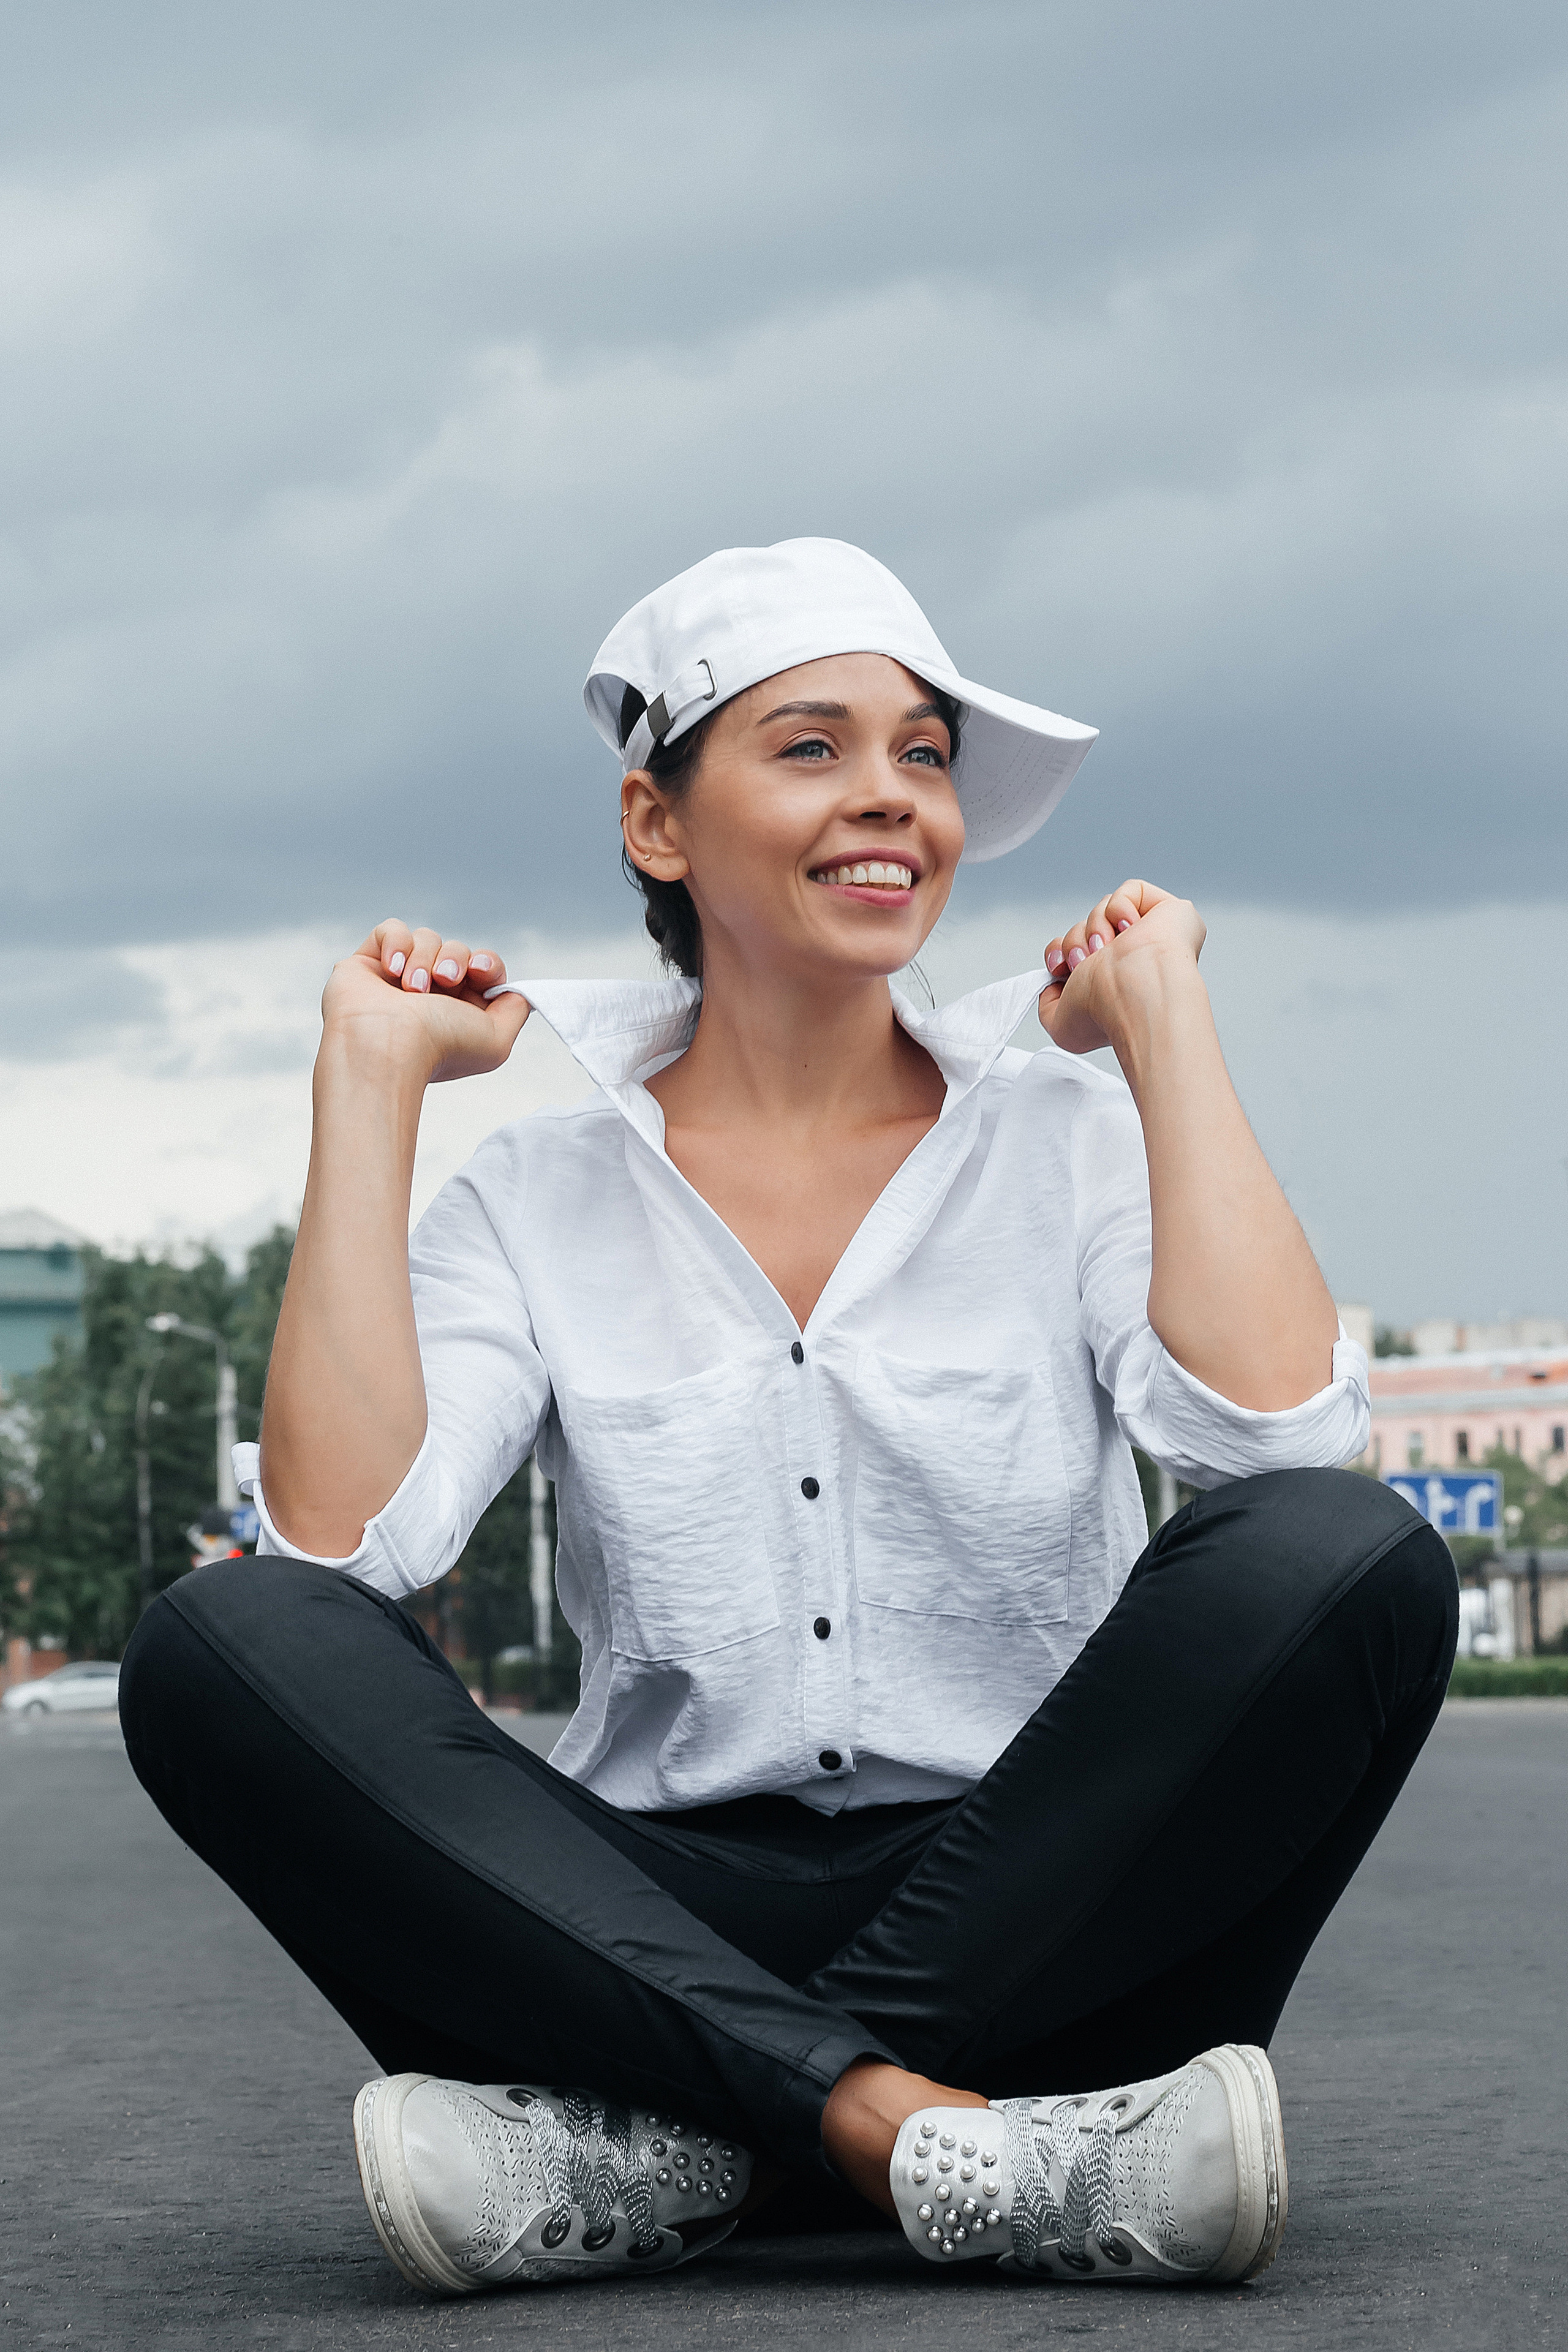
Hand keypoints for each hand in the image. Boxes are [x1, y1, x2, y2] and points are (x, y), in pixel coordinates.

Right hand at [321, 919, 530, 1084]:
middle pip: (456, 949)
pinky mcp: (367, 963)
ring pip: (426, 938)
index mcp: (458, 1011)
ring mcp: (396, 979)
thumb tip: (515, 991)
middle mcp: (429, 995)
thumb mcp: (497, 1040)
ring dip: (424, 959)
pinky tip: (392, 969)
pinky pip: (390, 930)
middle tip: (444, 981)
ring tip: (412, 989)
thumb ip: (515, 1011)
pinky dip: (396, 943)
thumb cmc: (439, 1047)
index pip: (483, 968)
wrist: (388, 1045)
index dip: (487, 963)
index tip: (480, 971)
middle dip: (455, 960)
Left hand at [1038, 880, 1205, 1056]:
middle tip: (1084, 962)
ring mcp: (1154, 936)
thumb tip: (1054, 987)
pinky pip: (1131, 890)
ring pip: (1104, 910)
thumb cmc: (1106, 1014)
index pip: (1081, 949)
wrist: (1133, 993)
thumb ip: (1049, 1006)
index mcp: (1114, 982)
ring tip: (1107, 949)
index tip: (1058, 966)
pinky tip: (1130, 928)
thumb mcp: (1062, 1027)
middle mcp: (1134, 960)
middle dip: (1075, 942)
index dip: (1062, 950)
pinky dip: (1120, 906)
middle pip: (1087, 928)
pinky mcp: (1171, 912)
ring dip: (1095, 928)